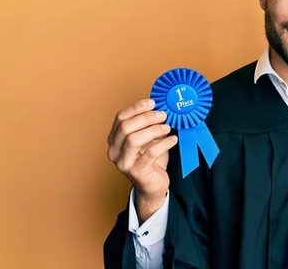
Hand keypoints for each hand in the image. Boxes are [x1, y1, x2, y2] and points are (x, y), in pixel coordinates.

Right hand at [107, 99, 177, 220]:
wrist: (153, 184)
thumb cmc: (151, 158)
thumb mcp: (149, 138)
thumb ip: (149, 124)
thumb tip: (160, 107)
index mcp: (114, 139)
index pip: (120, 117)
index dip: (136, 108)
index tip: (153, 102)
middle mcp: (114, 151)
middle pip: (126, 127)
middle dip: (147, 118)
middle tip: (163, 115)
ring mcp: (123, 163)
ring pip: (134, 140)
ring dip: (154, 130)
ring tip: (168, 128)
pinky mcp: (136, 172)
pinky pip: (150, 154)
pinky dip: (164, 144)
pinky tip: (173, 140)